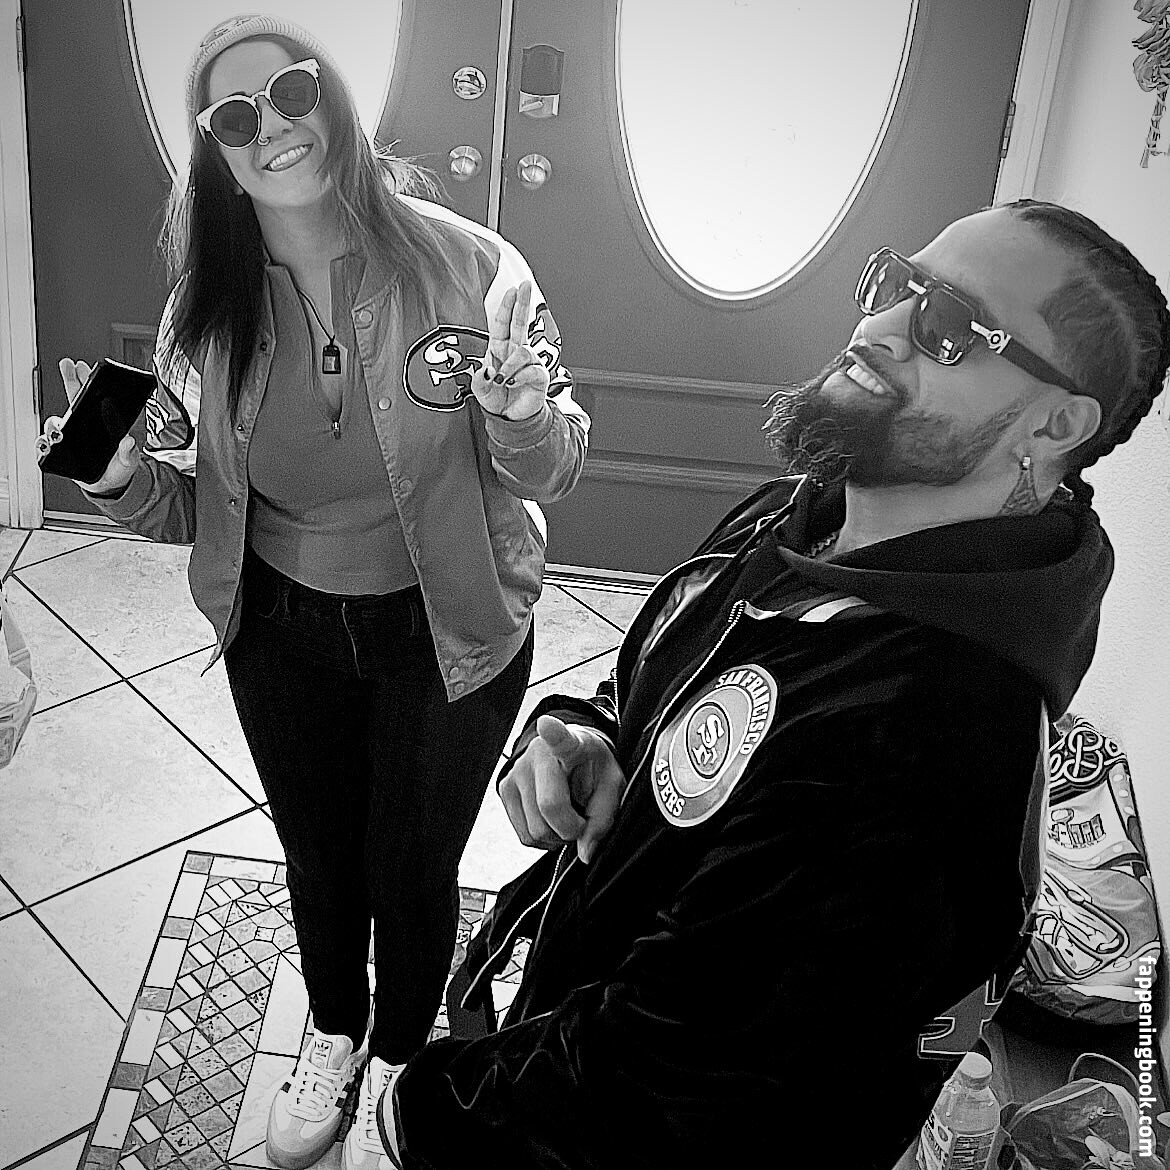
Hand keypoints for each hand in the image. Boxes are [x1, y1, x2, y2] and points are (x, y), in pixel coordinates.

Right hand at [50, 357, 140, 493]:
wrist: (109, 486)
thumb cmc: (119, 467)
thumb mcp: (129, 460)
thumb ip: (129, 452)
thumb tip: (128, 441)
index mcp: (101, 423)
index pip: (94, 398)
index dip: (88, 381)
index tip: (86, 367)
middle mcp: (84, 425)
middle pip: (75, 399)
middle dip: (72, 380)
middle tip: (69, 364)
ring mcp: (71, 437)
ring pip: (58, 422)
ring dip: (56, 423)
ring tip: (59, 428)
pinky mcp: (61, 451)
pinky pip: (47, 444)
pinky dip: (44, 443)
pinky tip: (48, 444)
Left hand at [472, 281, 550, 420]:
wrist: (511, 418)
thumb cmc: (497, 399)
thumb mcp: (480, 391)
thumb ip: (479, 380)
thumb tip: (486, 369)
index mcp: (500, 349)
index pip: (504, 324)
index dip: (507, 307)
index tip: (512, 290)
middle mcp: (516, 352)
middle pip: (521, 323)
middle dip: (523, 304)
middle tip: (526, 285)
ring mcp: (530, 363)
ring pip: (524, 351)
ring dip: (511, 365)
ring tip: (504, 379)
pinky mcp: (540, 376)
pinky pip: (533, 369)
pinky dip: (521, 376)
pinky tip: (514, 383)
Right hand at [499, 715, 625, 863]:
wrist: (568, 756)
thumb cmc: (593, 769)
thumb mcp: (611, 787)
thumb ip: (603, 818)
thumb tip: (584, 853)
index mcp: (571, 744)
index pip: (561, 739)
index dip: (554, 733)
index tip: (547, 724)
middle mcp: (538, 755)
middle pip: (549, 807)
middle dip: (570, 829)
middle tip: (581, 820)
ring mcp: (516, 771)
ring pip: (535, 830)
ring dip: (556, 837)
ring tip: (566, 818)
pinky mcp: (504, 789)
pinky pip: (524, 835)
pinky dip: (542, 839)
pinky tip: (551, 821)